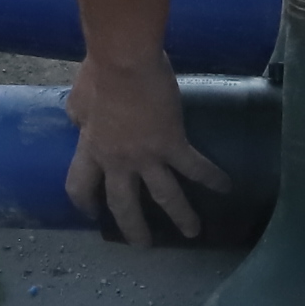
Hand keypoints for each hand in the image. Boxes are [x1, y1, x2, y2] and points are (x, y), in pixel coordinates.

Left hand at [65, 50, 229, 246]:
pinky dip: (211, 178)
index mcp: (91, 149)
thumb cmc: (99, 73)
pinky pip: (194, 167)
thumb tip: (79, 121)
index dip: (84, 202)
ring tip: (193, 232)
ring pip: (165, 196)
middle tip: (143, 245)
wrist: (124, 60)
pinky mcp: (173, 144)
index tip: (91, 212)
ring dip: (180, 216)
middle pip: (123, 205)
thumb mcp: (78, 100)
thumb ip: (79, 116)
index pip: (80, 187)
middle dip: (133, 228)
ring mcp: (147, 156)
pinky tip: (226, 187)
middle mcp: (118, 161)